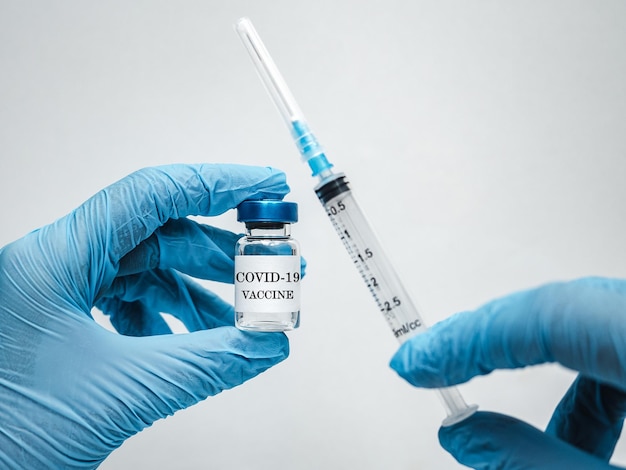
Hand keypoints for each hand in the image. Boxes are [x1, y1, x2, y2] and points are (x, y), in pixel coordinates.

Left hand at [0, 164, 290, 468]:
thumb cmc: (7, 435)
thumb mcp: (122, 391)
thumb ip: (207, 364)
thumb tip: (266, 344)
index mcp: (55, 260)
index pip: (151, 194)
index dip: (218, 184)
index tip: (265, 187)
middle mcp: (55, 264)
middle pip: (159, 233)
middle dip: (221, 252)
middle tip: (269, 263)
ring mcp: (59, 290)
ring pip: (149, 270)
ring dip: (201, 291)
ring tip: (245, 315)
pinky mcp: (66, 317)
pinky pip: (133, 299)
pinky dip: (172, 317)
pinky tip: (197, 340)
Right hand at [390, 277, 625, 468]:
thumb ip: (534, 463)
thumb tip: (464, 437)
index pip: (547, 315)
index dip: (470, 336)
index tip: (417, 360)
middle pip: (559, 309)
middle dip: (486, 341)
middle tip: (430, 364)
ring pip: (585, 328)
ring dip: (533, 374)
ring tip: (501, 435)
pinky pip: (612, 348)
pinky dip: (580, 388)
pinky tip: (564, 434)